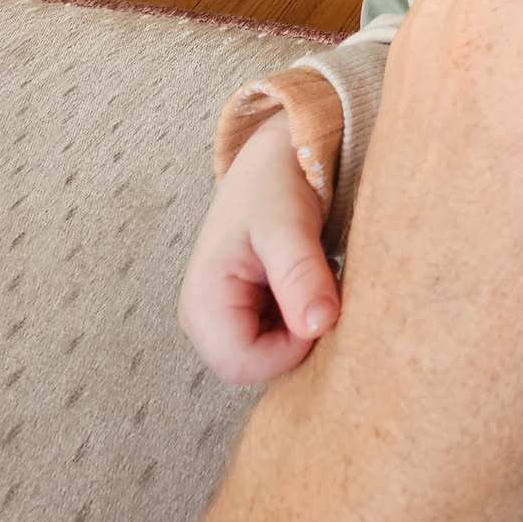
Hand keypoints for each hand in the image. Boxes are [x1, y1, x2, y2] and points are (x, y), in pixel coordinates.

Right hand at [177, 111, 339, 384]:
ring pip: (270, 356)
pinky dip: (301, 319)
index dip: (290, 346)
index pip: (244, 364)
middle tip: (320, 286)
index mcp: (202, 301)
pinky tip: (309, 283)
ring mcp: (223, 318)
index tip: (319, 303)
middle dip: (297, 338)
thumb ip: (300, 274)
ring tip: (314, 278)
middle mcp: (205, 319)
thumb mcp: (288, 224)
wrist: (275, 154)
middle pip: (257, 367)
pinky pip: (276, 340)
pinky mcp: (244, 312)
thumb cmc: (273, 181)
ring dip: (301, 328)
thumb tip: (319, 326)